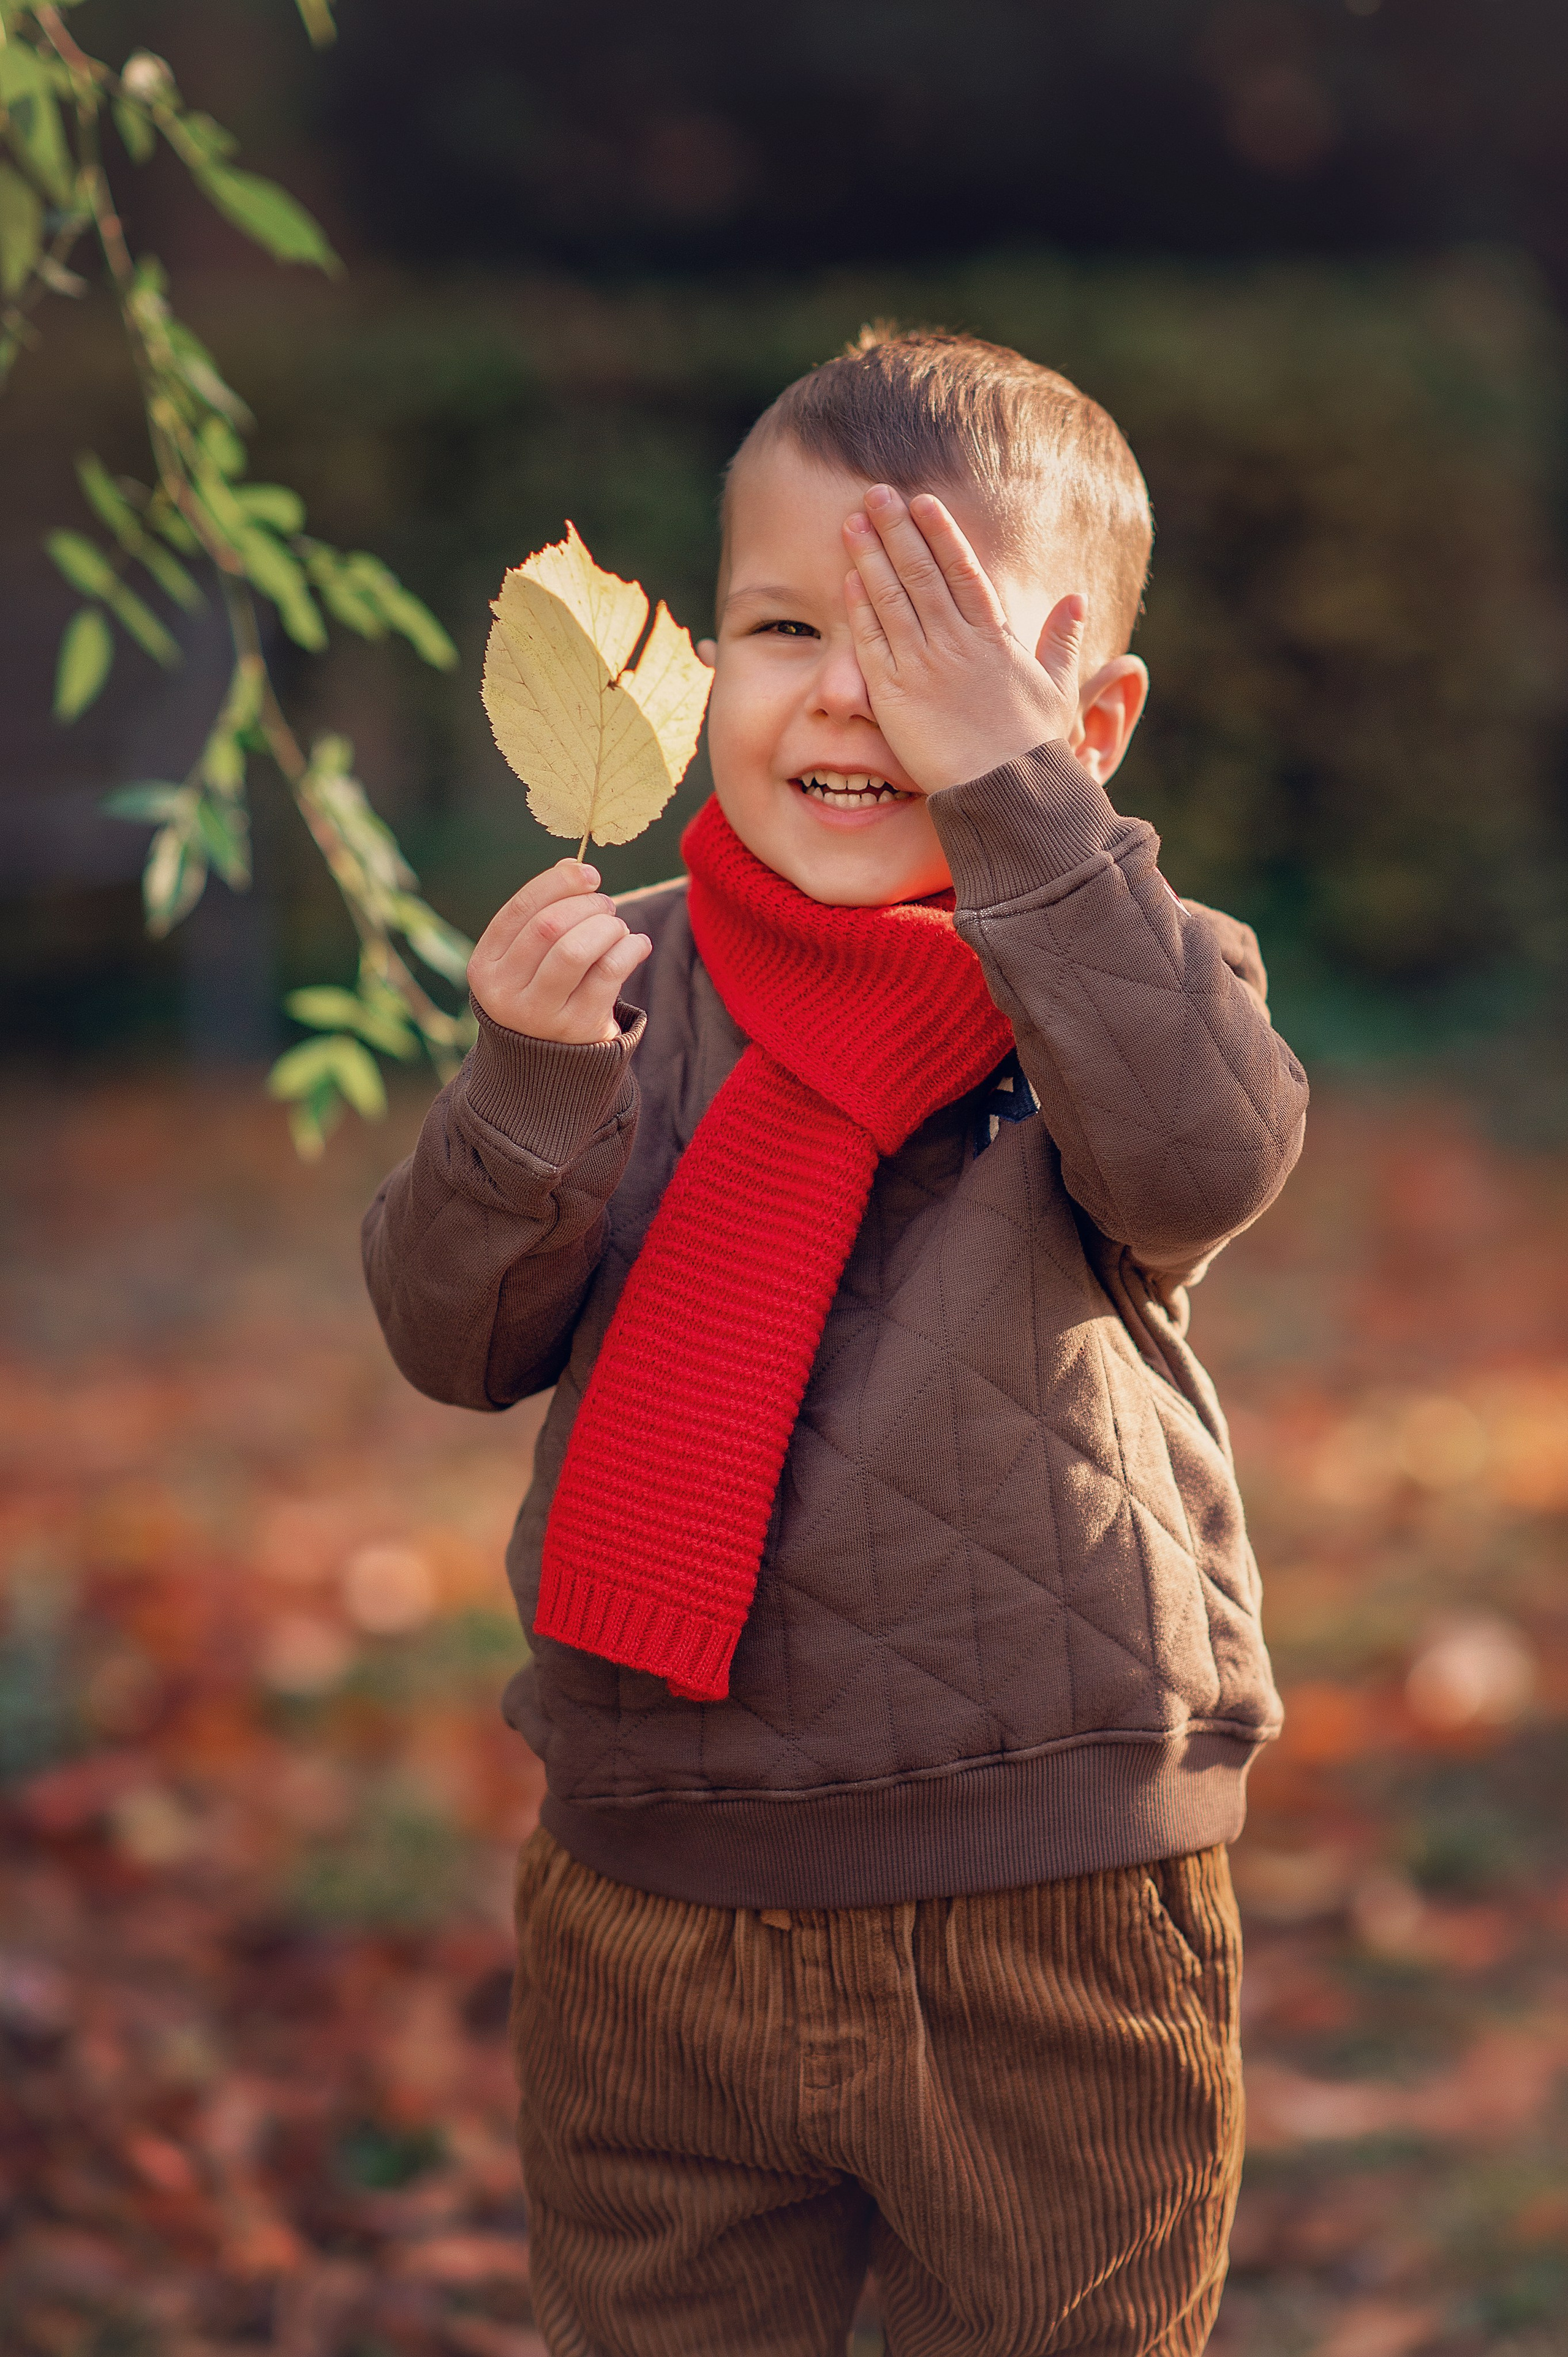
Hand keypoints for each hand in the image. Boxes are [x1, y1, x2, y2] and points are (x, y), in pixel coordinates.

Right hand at [467, 859, 650, 1043]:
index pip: (520, 910)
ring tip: (618, 928)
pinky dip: (630, 949)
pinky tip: (637, 945)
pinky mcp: (577, 1029)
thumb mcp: (527, 959)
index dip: (557, 883)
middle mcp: (505, 993)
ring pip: (576, 950)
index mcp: (485, 965)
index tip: (589, 874)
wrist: (547, 1065)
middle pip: (549, 927)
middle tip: (606, 907)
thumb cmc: (541, 993)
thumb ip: (542, 914)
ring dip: (607, 927)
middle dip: (587, 906)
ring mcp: (540, 1015)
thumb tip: (573, 866)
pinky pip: (609, 974)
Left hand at [842, 486, 1084, 793]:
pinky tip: (848, 579)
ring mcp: (922, 668)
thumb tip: (1078, 600)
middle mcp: (955, 644)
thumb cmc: (1033, 748)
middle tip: (877, 493)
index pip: (963, 571)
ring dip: (870, 557)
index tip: (923, 502)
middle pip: (921, 573)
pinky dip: (859, 610)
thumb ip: (1062, 641)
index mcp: (994, 638)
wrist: (1005, 794)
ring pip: (892, 600)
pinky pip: (872, 645)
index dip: (941, 533)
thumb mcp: (1058, 689)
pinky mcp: (894, 697)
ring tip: (854, 521)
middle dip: (898, 530)